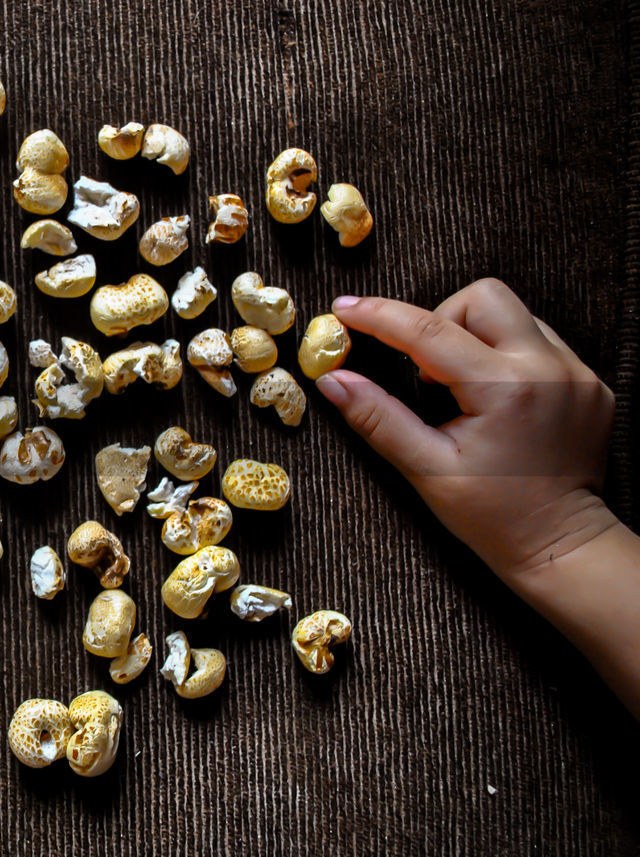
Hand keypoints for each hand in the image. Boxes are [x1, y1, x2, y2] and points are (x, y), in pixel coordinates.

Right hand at [315, 278, 616, 580]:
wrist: (562, 544)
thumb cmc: (492, 515)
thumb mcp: (426, 468)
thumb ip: (377, 418)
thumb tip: (332, 379)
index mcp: (505, 390)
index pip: (429, 331)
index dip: (379, 315)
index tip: (344, 309)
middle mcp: (548, 369)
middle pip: (482, 297)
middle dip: (441, 320)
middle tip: (425, 370)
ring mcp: (576, 373)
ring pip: (512, 314)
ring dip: (474, 337)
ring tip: (461, 388)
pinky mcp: (590, 381)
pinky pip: (539, 341)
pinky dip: (505, 356)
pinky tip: (495, 399)